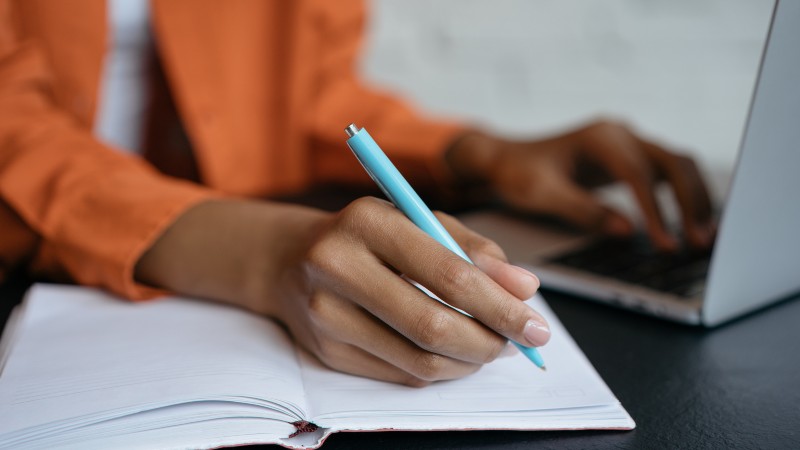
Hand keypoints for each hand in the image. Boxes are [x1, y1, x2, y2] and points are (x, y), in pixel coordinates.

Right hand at [135, 198, 548, 385]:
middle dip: (490, 342)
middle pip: (433, 325)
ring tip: (491, 346)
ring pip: (418, 359)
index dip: (501, 306)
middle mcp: (337, 266)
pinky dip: (440, 370)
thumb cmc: (368, 235)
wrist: (289, 258)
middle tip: (519, 343)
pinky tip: (454, 355)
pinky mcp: (325, 351)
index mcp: (368, 221)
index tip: (536, 324)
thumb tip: (525, 289)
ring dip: (469, 361)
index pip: (448, 274)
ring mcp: (325, 314)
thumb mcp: (419, 220)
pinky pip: (400, 374)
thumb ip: (474, 249)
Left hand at [446, 119, 714, 249]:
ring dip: (695, 199)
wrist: (506, 159)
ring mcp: (629, 144)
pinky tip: (691, 225)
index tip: (664, 242)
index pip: (638, 173)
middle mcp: (620, 134)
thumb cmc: (518, 173)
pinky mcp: (631, 159)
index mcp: (600, 137)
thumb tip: (626, 231)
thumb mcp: (542, 194)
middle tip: (700, 241)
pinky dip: (684, 197)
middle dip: (691, 202)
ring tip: (704, 237)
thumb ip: (582, 210)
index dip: (655, 210)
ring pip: (678, 165)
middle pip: (673, 162)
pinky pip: (668, 174)